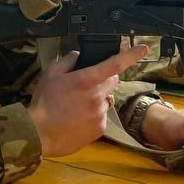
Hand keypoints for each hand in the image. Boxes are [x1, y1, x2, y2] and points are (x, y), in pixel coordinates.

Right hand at [28, 43, 149, 157]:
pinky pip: (102, 117)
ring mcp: (100, 114)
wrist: (39, 134)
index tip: (143, 49)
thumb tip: (78, 56)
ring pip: (106, 100)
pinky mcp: (100, 129)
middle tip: (86, 85)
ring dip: (97, 99)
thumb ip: (68, 61)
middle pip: (112, 81)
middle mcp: (97, 96)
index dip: (131, 55)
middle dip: (103, 80)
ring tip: (77, 106)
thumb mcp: (51, 74)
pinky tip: (78, 118)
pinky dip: (93, 116)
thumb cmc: (43, 103)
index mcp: (87, 80)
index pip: (115, 64)